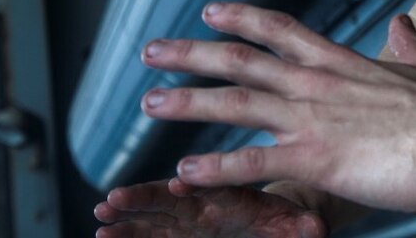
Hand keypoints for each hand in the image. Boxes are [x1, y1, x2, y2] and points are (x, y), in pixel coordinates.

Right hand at [94, 177, 326, 237]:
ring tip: (99, 215)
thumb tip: (316, 229)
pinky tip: (101, 236)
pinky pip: (152, 234)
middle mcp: (207, 203)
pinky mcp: (182, 233)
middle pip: (173, 199)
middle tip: (113, 199)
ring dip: (128, 215)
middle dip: (144, 199)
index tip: (176, 182)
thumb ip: (303, 228)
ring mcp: (191, 218)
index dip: (196, 184)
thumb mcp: (299, 224)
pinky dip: (129, 233)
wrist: (283, 216)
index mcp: (234, 195)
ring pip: (155, 214)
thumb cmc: (289, 217)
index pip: (214, 186)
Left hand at [138, 3, 415, 212]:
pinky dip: (216, 169)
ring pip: (235, 104)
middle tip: (152, 50)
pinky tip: (183, 173)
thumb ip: (407, 44)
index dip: (241, 18)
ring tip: (150, 102)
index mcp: (338, 62)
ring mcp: (312, 118)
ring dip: (189, 102)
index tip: (210, 9)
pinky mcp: (317, 159)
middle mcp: (315, 83)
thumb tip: (403, 23)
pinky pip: (254, 163)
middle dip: (191, 53)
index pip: (279, 30)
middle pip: (240, 60)